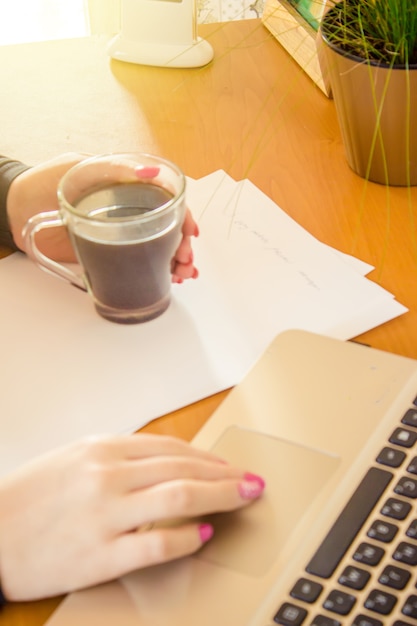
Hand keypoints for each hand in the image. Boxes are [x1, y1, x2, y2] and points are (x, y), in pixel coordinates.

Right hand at [0, 434, 264, 600]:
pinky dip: (187, 537)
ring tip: (245, 498)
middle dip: (226, 474)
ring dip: (220, 496)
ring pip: (179, 496)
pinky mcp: (101, 553)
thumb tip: (167, 462)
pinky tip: (205, 535)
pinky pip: (157, 543)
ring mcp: (106, 513)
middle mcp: (108, 474)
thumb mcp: (74, 459)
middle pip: (184, 467)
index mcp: (102, 449)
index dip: (209, 455)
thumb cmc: (29, 497)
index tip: (231, 464)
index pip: (172, 447)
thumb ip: (120, 457)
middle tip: (253, 480)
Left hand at [7, 153, 198, 281]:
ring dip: (177, 261)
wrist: (15, 209)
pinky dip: (159, 270)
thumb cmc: (45, 183)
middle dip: (183, 246)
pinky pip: (139, 261)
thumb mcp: (81, 169)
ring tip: (183, 274)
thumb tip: (151, 173)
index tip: (190, 232)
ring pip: (159, 247)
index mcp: (126, 187)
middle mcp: (128, 211)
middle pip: (168, 228)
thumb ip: (115, 170)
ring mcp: (120, 233)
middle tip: (185, 261)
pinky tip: (171, 277)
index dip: (183, 216)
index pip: (166, 200)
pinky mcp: (108, 251)